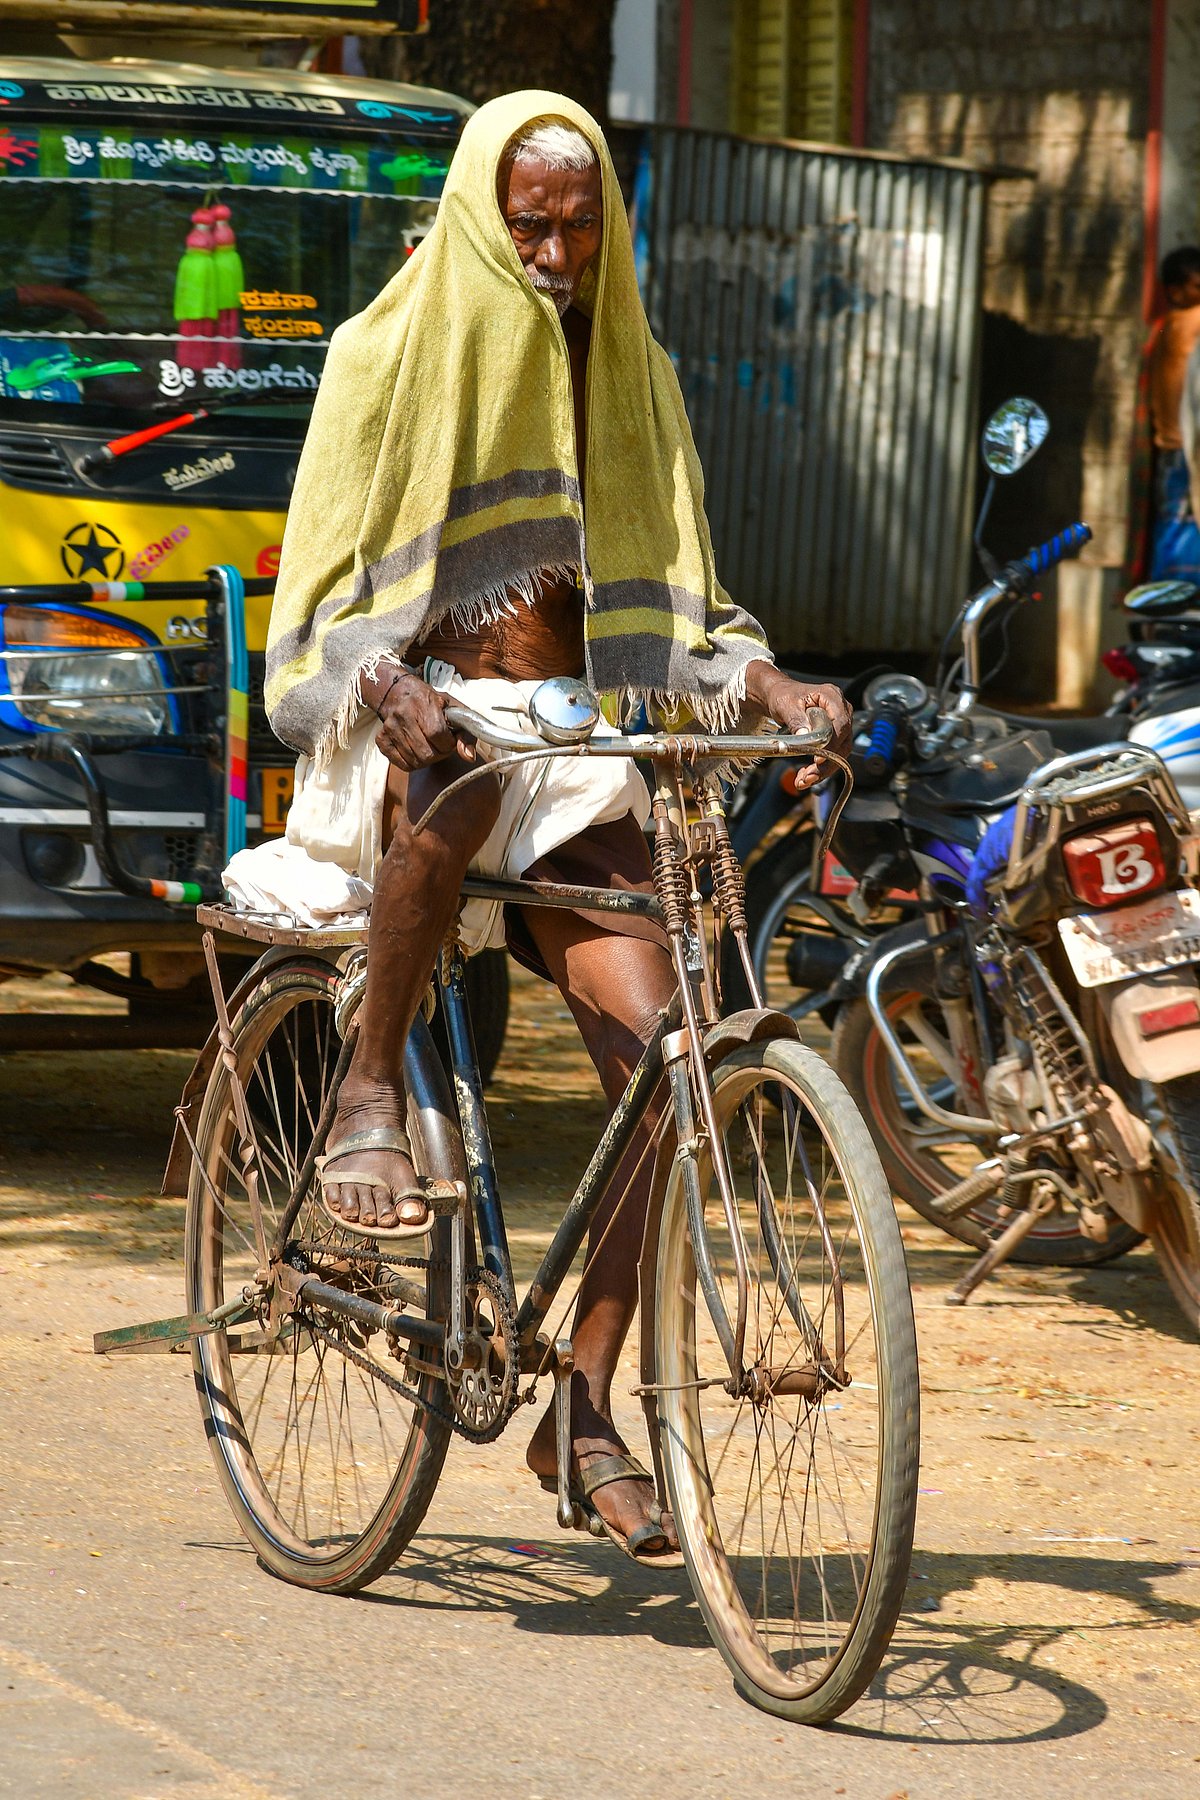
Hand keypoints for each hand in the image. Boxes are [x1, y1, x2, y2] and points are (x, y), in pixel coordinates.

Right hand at [361, 666, 474, 771]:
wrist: (397, 692)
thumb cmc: (429, 701)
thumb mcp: (453, 709)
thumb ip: (466, 733)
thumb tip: (469, 757)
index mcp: (423, 703)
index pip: (437, 734)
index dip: (448, 743)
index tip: (450, 740)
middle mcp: (403, 715)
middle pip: (426, 753)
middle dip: (440, 754)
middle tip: (441, 746)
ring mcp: (390, 728)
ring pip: (415, 762)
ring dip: (428, 760)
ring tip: (430, 747)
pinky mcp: (381, 739)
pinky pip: (402, 764)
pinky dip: (413, 763)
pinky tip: (417, 750)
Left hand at [744, 662, 852, 789]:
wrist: (781, 697)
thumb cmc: (784, 695)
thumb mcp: (786, 704)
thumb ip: (796, 719)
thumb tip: (804, 735)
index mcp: (832, 697)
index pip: (840, 724)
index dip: (832, 743)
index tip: (818, 759)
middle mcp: (841, 710)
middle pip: (843, 742)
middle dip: (826, 763)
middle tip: (809, 777)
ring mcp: (840, 724)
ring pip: (839, 752)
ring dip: (823, 770)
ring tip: (804, 780)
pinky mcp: (835, 736)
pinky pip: (833, 754)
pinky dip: (820, 768)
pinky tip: (806, 776)